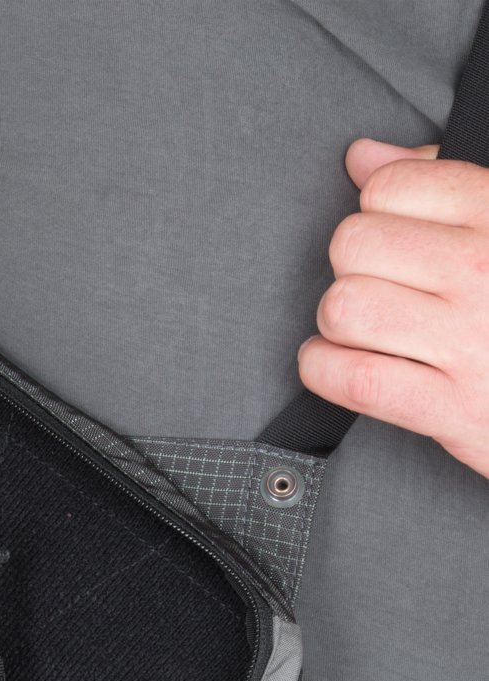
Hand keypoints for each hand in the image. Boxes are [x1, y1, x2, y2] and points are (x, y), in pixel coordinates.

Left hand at [299, 137, 488, 477]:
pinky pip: (352, 377)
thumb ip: (439, 181)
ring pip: (344, 307)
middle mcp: (486, 272)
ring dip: (337, 322)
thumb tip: (363, 155)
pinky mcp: (451, 407)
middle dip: (352, 266)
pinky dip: (325, 370)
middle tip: (380, 287)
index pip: (389, 187)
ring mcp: (469, 341)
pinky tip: (336, 363)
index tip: (395, 238)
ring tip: (363, 329)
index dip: (376, 212)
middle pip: (354, 244)